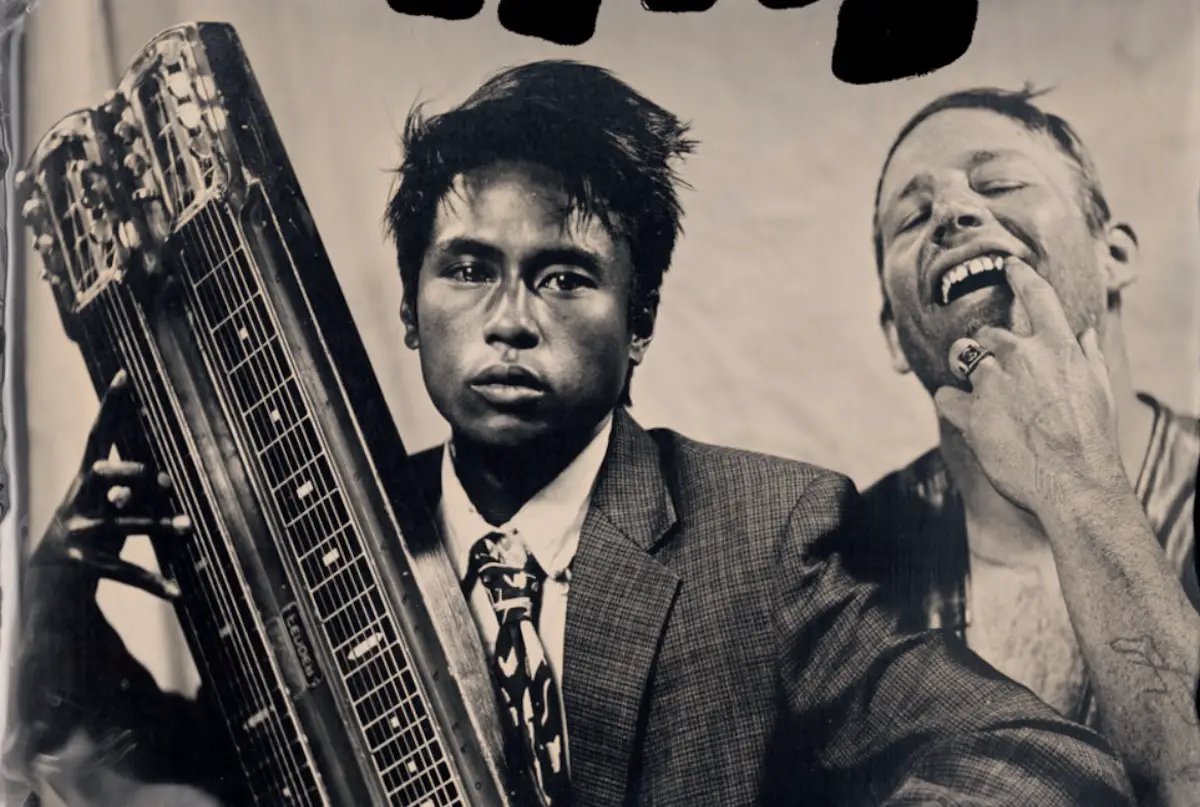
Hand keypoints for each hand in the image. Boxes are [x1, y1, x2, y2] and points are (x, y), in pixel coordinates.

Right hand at [26, 369, 190, 603]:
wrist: (47, 583)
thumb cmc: (87, 531)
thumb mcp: (99, 503)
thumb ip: (124, 485)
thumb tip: (159, 474)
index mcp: (83, 482)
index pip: (97, 437)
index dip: (111, 407)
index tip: (126, 375)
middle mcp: (79, 502)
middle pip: (100, 476)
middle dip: (126, 472)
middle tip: (157, 476)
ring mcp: (82, 535)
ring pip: (125, 525)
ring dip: (159, 525)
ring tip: (188, 525)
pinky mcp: (88, 567)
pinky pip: (127, 574)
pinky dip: (154, 583)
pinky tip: (179, 592)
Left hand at [933, 259, 1126, 515]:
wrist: (1074, 482)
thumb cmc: (1091, 436)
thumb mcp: (1098, 388)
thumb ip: (1086, 355)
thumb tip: (1084, 333)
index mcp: (1056, 345)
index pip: (1035, 295)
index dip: (1019, 276)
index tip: (1009, 267)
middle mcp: (1020, 356)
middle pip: (988, 332)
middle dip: (988, 348)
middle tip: (1000, 373)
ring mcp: (992, 383)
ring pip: (961, 356)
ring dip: (966, 368)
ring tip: (981, 390)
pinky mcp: (970, 413)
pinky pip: (944, 396)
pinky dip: (950, 402)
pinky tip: (962, 413)